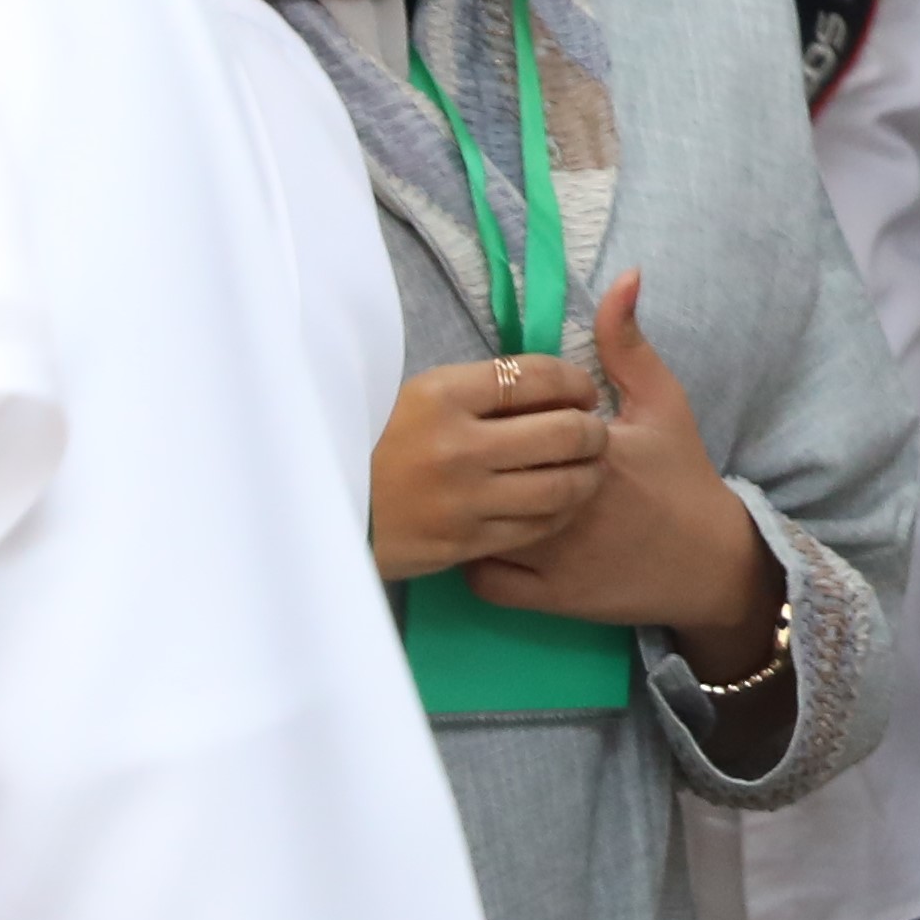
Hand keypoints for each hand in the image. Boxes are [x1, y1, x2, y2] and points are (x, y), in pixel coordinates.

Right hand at [369, 350, 606, 580]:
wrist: (326, 510)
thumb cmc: (377, 444)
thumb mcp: (418, 399)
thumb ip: (481, 391)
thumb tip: (552, 385)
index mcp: (441, 396)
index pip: (538, 376)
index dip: (575, 383)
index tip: (582, 393)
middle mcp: (456, 446)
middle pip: (564, 432)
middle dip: (593, 430)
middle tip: (593, 433)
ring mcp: (462, 499)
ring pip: (561, 485)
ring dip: (588, 474)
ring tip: (588, 467)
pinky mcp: (464, 543)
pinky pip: (537, 526)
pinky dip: (562, 512)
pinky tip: (562, 502)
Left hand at [466, 274, 779, 664]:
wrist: (710, 563)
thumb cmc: (682, 477)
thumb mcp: (663, 405)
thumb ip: (629, 346)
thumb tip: (622, 278)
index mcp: (593, 448)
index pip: (515, 423)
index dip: (499, 421)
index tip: (505, 421)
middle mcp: (571, 501)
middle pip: (488, 475)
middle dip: (473, 467)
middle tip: (474, 461)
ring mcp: (557, 553)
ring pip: (476, 529)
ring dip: (466, 516)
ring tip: (472, 499)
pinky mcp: (550, 596)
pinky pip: (483, 579)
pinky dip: (476, 563)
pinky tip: (488, 543)